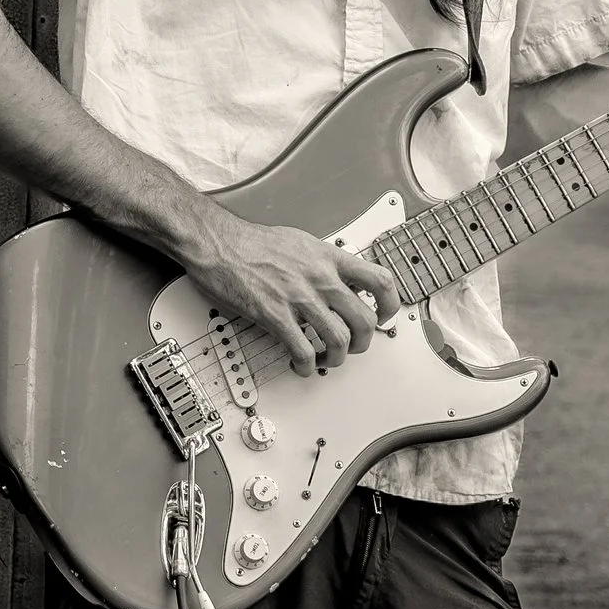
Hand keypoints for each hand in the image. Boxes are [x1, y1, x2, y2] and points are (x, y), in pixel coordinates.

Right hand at [189, 210, 401, 375]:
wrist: (219, 243)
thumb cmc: (251, 242)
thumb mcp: (300, 242)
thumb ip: (322, 262)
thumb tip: (336, 277)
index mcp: (328, 258)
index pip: (379, 280)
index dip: (390, 304)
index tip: (383, 316)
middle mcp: (320, 278)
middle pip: (364, 319)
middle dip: (364, 341)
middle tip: (354, 346)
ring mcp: (299, 298)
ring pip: (339, 340)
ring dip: (337, 358)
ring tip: (327, 360)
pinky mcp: (276, 316)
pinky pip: (303, 351)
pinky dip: (307, 366)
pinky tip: (301, 365)